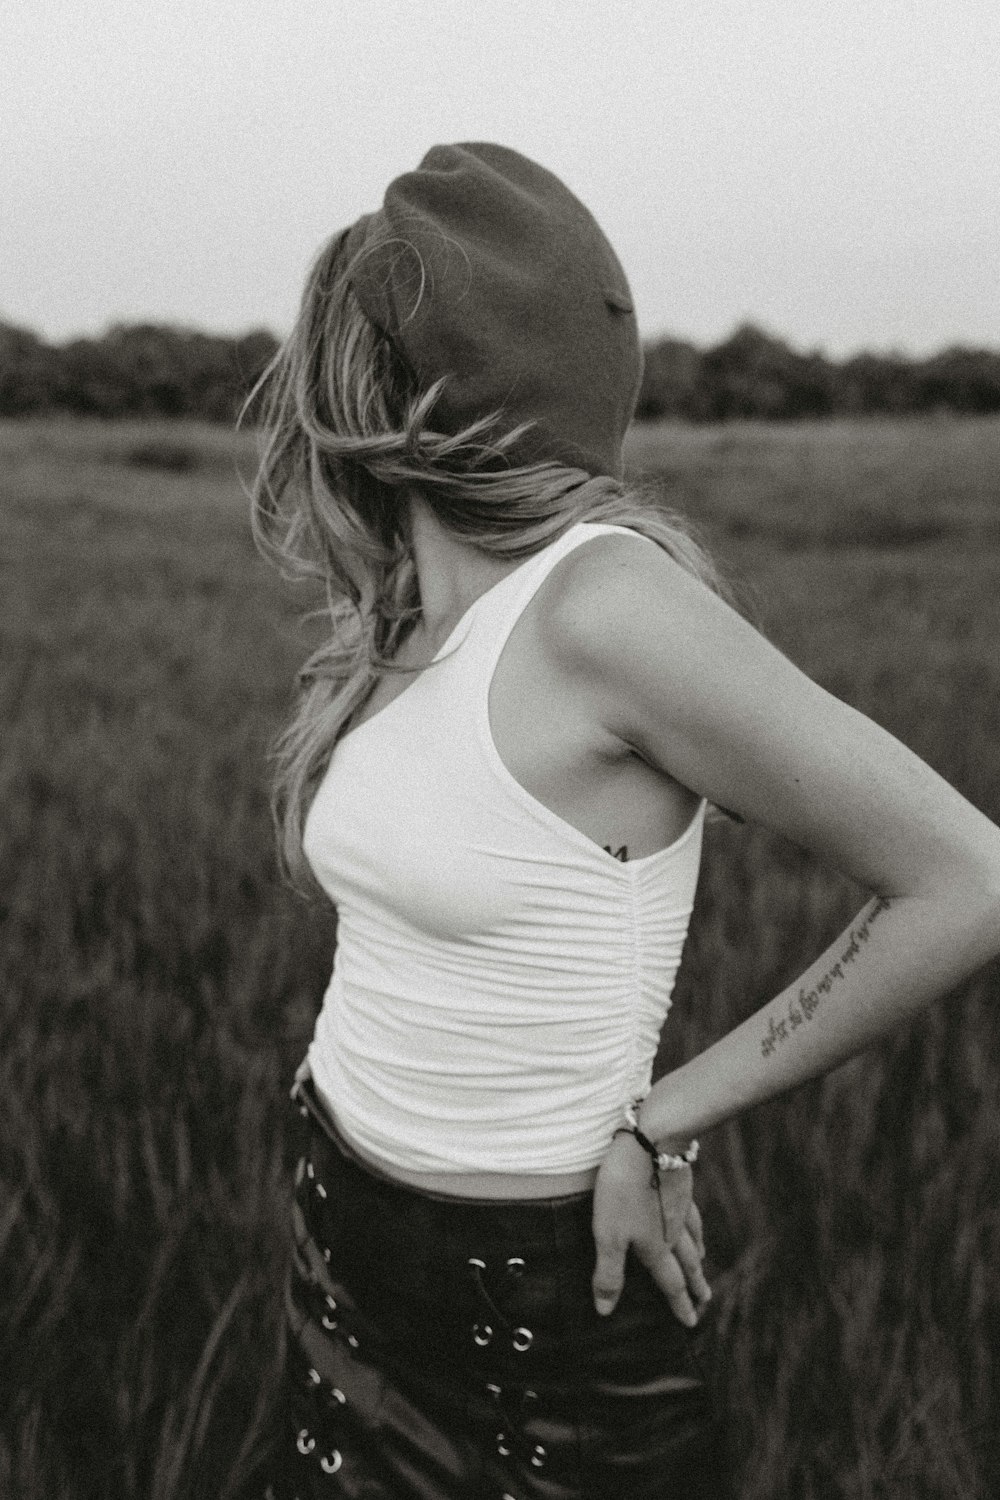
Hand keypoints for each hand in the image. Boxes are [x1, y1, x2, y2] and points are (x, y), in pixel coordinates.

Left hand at [591, 1131, 710, 1324]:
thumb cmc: (625, 1189)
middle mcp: (672, 1231)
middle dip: (695, 1284)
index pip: (670, 1284)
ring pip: (692, 1237)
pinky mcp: (678, 1183)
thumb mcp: (609, 1234)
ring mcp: (679, 1206)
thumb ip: (609, 1273)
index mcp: (656, 1247)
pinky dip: (695, 1223)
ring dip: (697, 1254)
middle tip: (706, 1301)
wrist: (651, 1141)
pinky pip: (690, 1211)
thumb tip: (606, 1311)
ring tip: (703, 1263)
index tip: (691, 1323)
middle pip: (687, 1263)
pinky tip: (691, 1218)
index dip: (679, 1304)